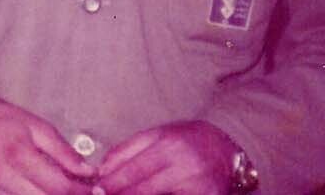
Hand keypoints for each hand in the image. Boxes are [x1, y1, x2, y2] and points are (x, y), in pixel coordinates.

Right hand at [0, 98, 97, 194]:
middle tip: (81, 192)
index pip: (60, 188)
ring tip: (57, 190)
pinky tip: (36, 192)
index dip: (83, 193)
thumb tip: (89, 173)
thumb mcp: (37, 127)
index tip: (95, 190)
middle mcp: (2, 177)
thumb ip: (64, 152)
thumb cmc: (2, 120)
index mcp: (18, 155)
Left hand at [96, 120, 237, 193]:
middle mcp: (185, 167)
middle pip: (145, 188)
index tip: (97, 189)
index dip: (114, 182)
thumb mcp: (157, 135)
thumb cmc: (186, 140)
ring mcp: (199, 187)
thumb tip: (102, 169)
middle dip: (121, 194)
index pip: (135, 169)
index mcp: (170, 146)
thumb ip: (128, 149)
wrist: (227, 148)